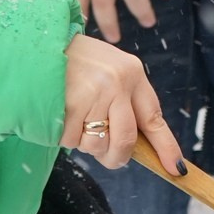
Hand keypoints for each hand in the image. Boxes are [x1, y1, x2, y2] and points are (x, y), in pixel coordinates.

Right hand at [62, 33, 185, 174]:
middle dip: (117, 157)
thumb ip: (124, 101)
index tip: (176, 169)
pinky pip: (72, 141)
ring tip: (75, 117)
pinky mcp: (71, 104)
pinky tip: (60, 114)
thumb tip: (135, 144)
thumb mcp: (108, 70)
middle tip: (108, 157)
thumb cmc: (75, 62)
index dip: (166, 147)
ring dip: (84, 142)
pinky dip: (65, 136)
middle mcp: (117, 82)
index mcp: (132, 72)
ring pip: (97, 145)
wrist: (37, 44)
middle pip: (126, 140)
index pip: (154, 118)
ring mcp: (94, 93)